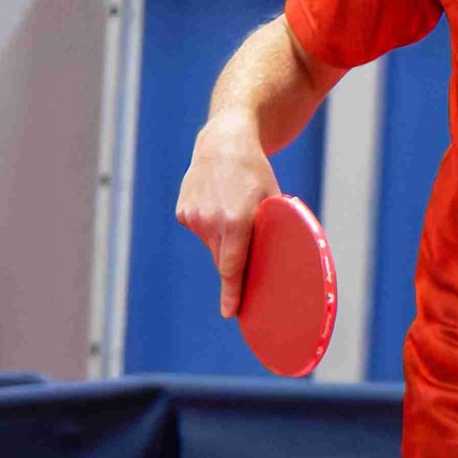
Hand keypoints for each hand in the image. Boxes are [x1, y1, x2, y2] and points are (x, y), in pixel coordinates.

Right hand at [174, 114, 278, 317]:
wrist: (224, 144)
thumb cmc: (256, 174)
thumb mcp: (273, 200)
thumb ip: (271, 230)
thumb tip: (275, 261)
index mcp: (236, 220)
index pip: (232, 267)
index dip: (232, 293)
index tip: (230, 313)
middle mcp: (210, 221)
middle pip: (224, 259)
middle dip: (235, 263)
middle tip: (246, 248)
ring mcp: (193, 217)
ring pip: (213, 246)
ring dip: (224, 239)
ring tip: (233, 210)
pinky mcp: (182, 213)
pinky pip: (202, 231)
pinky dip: (212, 226)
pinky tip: (218, 204)